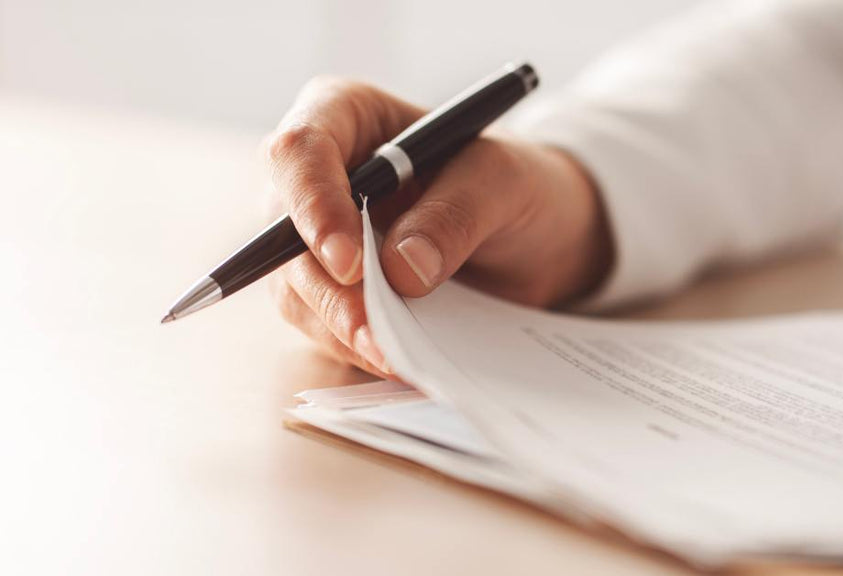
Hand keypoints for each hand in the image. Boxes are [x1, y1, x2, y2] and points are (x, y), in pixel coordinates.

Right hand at [266, 76, 612, 376]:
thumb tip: (402, 270)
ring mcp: (316, 235)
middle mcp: (317, 174)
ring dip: (338, 328)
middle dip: (328, 290)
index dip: (314, 207)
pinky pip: (322, 323)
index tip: (351, 263)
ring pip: (295, 287)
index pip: (299, 151)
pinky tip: (394, 363)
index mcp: (347, 115)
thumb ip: (458, 213)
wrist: (534, 235)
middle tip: (375, 334)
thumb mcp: (505, 182)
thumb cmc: (514, 185)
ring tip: (393, 359)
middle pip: (283, 231)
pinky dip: (353, 346)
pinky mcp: (332, 288)